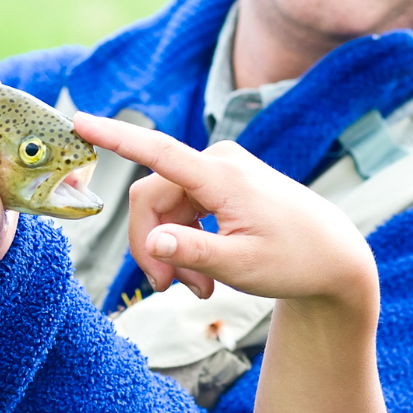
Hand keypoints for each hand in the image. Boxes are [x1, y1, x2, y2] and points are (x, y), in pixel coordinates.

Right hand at [72, 117, 375, 310]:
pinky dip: (186, 242)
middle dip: (154, 246)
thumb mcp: (242, 266)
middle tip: (169, 291)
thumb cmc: (296, 261)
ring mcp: (220, 170)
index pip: (158, 153)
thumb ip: (194, 253)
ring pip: (165, 209)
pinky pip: (183, 210)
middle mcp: (219, 163)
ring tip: (198, 290)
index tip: (78, 121)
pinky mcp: (222, 183)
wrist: (335, 257)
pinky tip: (205, 275)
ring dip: (173, 251)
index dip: (115, 138)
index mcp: (223, 177)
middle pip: (152, 199)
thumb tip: (153, 243)